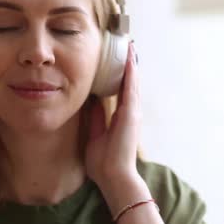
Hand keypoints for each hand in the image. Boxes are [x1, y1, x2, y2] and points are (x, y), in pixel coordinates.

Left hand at [85, 42, 140, 191]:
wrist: (113, 177)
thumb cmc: (103, 162)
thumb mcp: (95, 134)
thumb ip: (95, 117)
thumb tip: (90, 101)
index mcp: (121, 117)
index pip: (121, 90)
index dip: (120, 74)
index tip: (117, 59)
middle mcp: (130, 112)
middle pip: (129, 82)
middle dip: (128, 65)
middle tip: (125, 45)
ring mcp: (132, 112)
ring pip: (133, 82)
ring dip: (131, 64)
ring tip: (128, 46)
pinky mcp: (131, 114)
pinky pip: (130, 89)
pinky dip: (130, 74)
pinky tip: (129, 60)